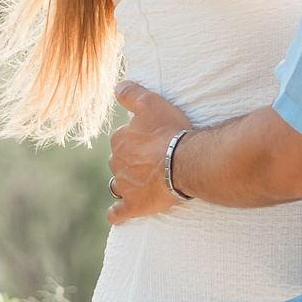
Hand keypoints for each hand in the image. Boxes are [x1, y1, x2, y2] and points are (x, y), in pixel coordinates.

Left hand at [109, 81, 190, 224]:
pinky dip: (117, 213)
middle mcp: (117, 163)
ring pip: (117, 184)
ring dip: (124, 183)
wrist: (185, 162)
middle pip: (119, 161)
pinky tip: (118, 214)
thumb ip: (132, 94)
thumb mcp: (151, 103)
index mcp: (120, 140)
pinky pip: (118, 212)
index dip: (136, 139)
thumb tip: (117, 87)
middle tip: (151, 160)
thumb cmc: (170, 132)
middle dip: (130, 161)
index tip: (151, 140)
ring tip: (140, 182)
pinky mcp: (133, 205)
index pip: (122, 139)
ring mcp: (124, 186)